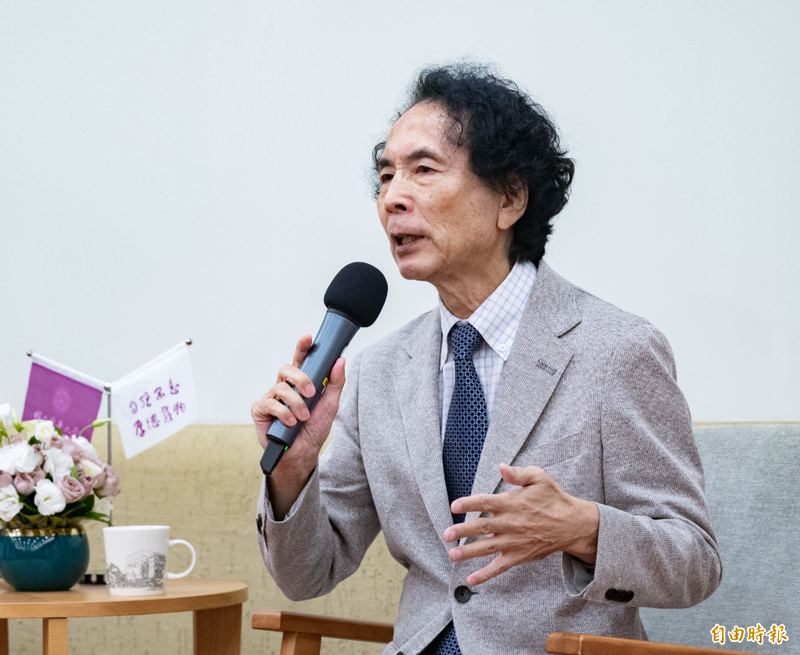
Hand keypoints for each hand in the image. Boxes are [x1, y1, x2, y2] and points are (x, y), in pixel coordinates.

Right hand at [251, 335, 345, 516]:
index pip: (301, 360)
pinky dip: (282, 413)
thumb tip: (340, 360)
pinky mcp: (260, 410)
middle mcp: (284, 386)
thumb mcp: (330, 405)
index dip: (302, 347)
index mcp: (301, 382)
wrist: (302, 454)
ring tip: (303, 417)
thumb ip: (335, 383)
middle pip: (287, 369)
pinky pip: (269, 403)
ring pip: (280, 387)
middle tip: (310, 393)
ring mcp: (271, 397)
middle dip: (300, 378)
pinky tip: (290, 423)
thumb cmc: (314, 429)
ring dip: (295, 403)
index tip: (307, 338)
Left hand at [443, 463, 598, 585]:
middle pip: (482, 527)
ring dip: (468, 552)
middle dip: (462, 531)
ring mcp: (514, 541)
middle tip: (446, 534)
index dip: (468, 504)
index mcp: (512, 503)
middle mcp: (510, 523)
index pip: (485, 503)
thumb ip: (518, 473)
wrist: (572, 525)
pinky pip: (499, 567)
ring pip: (487, 548)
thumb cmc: (554, 499)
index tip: (454, 506)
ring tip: (452, 555)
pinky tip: (470, 579)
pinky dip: (485, 574)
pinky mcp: (519, 556)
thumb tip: (501, 466)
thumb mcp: (539, 478)